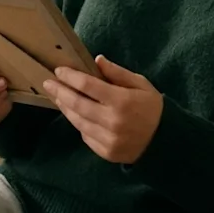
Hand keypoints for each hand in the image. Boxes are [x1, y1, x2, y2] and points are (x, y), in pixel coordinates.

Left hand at [43, 55, 162, 163]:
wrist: (165, 142)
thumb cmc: (152, 108)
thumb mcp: (140, 84)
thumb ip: (118, 73)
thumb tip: (97, 60)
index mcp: (121, 101)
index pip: (87, 86)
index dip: (70, 77)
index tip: (59, 70)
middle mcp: (111, 121)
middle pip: (77, 104)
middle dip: (60, 91)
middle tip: (48, 83)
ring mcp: (107, 139)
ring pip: (77, 121)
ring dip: (65, 107)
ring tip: (58, 96)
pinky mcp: (105, 152)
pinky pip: (85, 135)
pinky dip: (78, 123)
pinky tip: (74, 113)